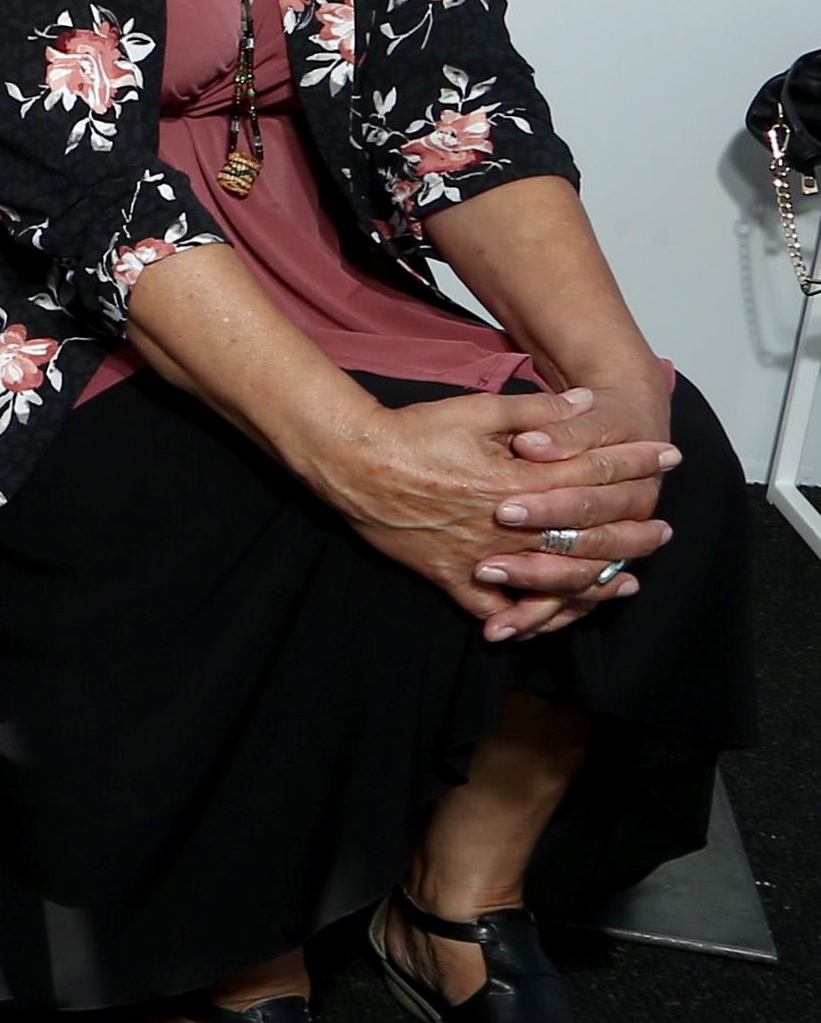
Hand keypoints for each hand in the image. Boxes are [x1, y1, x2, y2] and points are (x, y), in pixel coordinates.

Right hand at [315, 389, 664, 641]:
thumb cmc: (415, 433)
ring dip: (596, 583)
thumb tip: (585, 402)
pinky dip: (524, 620)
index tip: (668, 456)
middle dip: (633, 533)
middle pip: (588, 535)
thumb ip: (537, 412)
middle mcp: (510, 526)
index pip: (594, 472)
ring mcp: (483, 556)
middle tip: (665, 532)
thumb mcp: (477, 410)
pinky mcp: (452, 576)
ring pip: (554, 581)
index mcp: (521, 480)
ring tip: (626, 583)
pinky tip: (550, 620)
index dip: (635, 461)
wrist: (354, 464)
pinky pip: (495, 609)